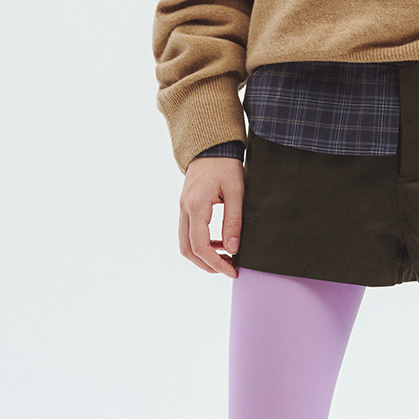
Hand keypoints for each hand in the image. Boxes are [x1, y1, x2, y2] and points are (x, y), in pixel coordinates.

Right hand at [179, 155, 244, 276]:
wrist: (211, 147)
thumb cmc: (226, 166)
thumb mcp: (236, 192)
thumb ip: (233, 221)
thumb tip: (233, 249)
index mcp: (196, 206)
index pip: (200, 246)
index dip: (216, 264)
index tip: (233, 271)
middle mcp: (185, 209)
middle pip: (188, 250)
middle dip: (207, 265)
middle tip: (229, 270)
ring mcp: (183, 209)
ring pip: (185, 244)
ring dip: (203, 257)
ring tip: (227, 259)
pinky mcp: (186, 207)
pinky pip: (188, 233)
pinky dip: (201, 245)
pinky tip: (221, 244)